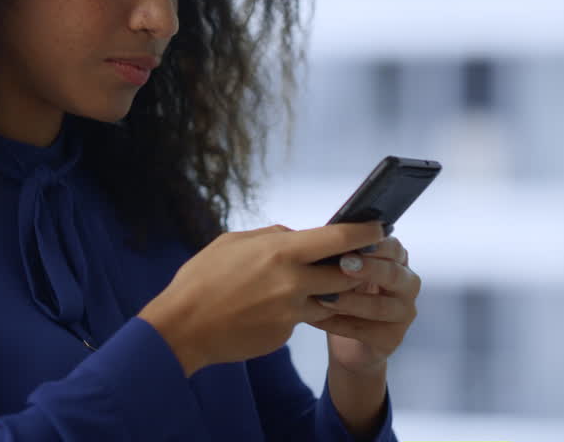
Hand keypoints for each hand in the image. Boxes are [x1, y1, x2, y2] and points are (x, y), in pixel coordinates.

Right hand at [138, 220, 385, 376]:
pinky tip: (273, 307)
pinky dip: (297, 311)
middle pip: (346, 273)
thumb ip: (271, 236)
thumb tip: (296, 235)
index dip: (365, 232)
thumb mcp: (233, 242)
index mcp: (281, 251)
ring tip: (311, 283)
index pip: (339, 238)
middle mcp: (293, 282)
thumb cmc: (202, 278)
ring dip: (327, 292)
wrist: (183, 327)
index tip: (379, 228)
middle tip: (360, 260)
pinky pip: (302, 318)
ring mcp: (291, 312)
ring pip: (328, 300)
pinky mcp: (286, 334)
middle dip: (355, 267)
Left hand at [308, 233, 418, 376]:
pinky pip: (367, 331)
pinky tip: (316, 318)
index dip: (377, 245)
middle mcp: (407, 284)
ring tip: (324, 297)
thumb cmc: (344, 292)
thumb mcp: (342, 268)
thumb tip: (321, 235)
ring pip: (381, 306)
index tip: (355, 243)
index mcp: (396, 260)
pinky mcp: (393, 338)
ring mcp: (404, 312)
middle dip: (368, 269)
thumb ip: (340, 253)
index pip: (393, 247)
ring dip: (351, 301)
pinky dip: (339, 324)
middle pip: (393, 274)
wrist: (349, 341)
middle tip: (344, 264)